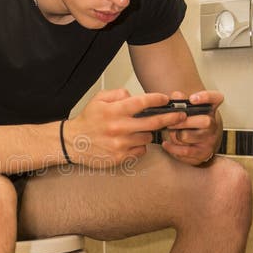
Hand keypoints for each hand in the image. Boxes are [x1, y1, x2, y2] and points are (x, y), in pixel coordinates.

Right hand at [65, 88, 187, 165]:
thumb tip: (133, 95)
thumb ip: (118, 94)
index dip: (157, 99)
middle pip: (153, 122)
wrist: (73, 143)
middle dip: (170, 118)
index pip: (142, 103)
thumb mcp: (98, 99)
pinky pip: (140, 150)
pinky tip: (131, 142)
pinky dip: (139, 146)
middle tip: (180, 116)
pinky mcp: (120, 157)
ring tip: (139, 130)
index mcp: (114, 111)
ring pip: (148, 138)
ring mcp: (121, 144)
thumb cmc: (87, 121)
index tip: (165, 99)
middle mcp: (119, 128)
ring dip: (148, 133)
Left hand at [161, 90, 223, 165]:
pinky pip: (184, 151)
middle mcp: (213, 125)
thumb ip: (180, 101)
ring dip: (174, 135)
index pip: (216, 98)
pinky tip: (166, 144)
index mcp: (210, 110)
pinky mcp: (203, 154)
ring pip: (187, 136)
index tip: (192, 99)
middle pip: (204, 121)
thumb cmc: (191, 124)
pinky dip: (172, 148)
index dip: (206, 97)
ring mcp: (209, 140)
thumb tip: (176, 96)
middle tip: (170, 122)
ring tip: (171, 133)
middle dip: (182, 122)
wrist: (201, 143)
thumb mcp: (187, 111)